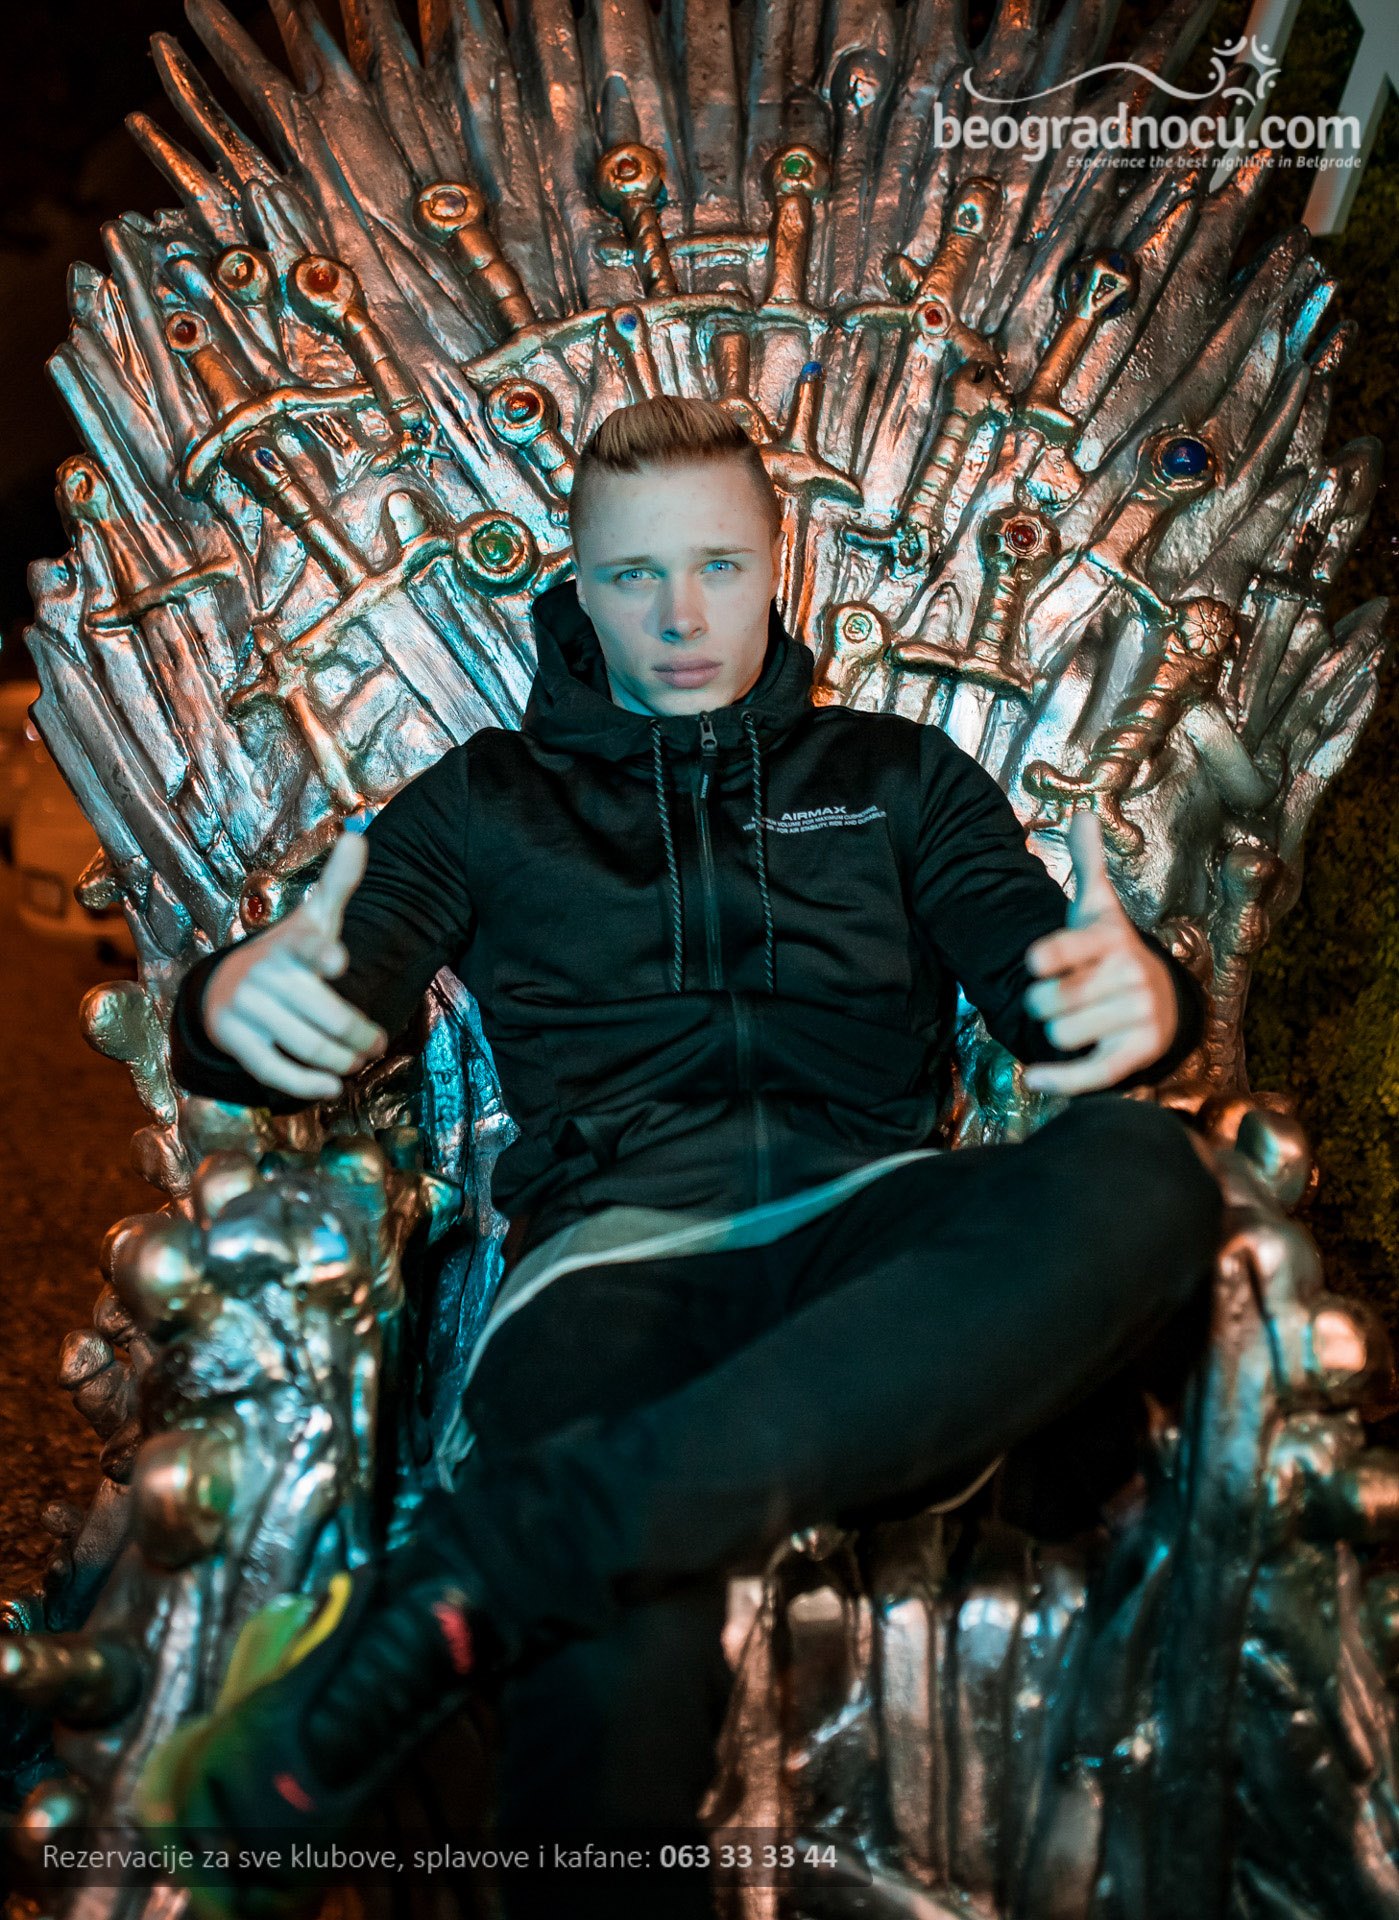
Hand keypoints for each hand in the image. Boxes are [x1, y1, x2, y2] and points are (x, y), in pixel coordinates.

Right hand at [204, 831, 387, 1100]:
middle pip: (328, 1016)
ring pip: (309, 1047)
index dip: (322, 952)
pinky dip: (309, 1084)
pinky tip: (332, 1087)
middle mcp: (265, 975)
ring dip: (343, 1062)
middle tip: (377, 1044)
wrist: (223, 987)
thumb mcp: (312, 920)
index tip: (338, 961)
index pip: (307, 945)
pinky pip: (276, 1071)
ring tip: (358, 1062)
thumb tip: (359, 837)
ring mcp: (247, 1009)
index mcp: (290, 944)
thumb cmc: (286, 955)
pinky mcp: (236, 1040)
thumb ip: (338, 884)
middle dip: (361, 1036)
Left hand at [1019, 810, 1177, 1095]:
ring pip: (1060, 1035)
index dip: (1050, 957)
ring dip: (1054, 1033)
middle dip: (1040, 1003)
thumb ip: (1088, 865)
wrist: (1161, 998)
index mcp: (1111, 939)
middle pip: (1049, 1001)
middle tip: (1056, 997)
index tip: (1033, 962)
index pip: (1070, 948)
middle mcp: (1129, 975)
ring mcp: (1138, 1015)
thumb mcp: (1098, 909)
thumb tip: (1082, 814)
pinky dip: (1059, 1081)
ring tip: (1074, 1020)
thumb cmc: (1110, 952)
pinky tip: (1035, 1079)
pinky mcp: (1139, 1052)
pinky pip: (1090, 1073)